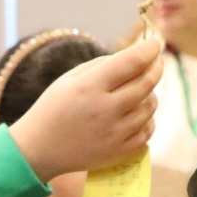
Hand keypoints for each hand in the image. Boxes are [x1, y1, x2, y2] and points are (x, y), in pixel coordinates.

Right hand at [8, 38, 162, 183]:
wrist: (40, 149)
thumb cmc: (54, 108)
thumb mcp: (70, 78)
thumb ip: (103, 65)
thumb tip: (137, 57)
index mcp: (89, 87)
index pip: (131, 62)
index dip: (149, 50)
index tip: (154, 44)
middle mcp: (104, 110)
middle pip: (146, 83)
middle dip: (156, 67)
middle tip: (156, 61)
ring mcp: (114, 134)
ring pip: (150, 107)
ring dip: (150, 94)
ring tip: (140, 90)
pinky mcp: (119, 153)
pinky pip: (147, 131)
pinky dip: (147, 119)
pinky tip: (137, 114)